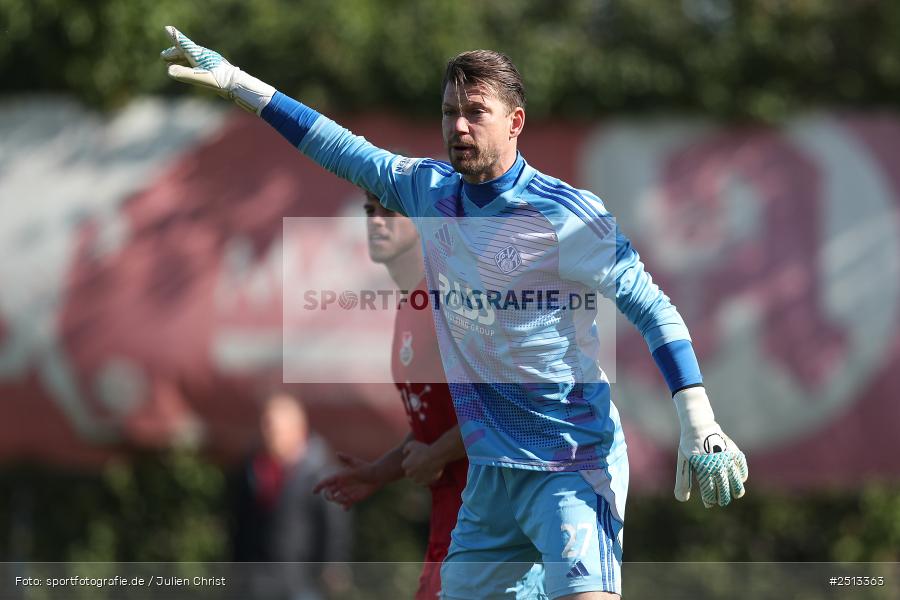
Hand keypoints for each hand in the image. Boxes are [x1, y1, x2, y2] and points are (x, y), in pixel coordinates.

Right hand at [160, 26, 274, 113]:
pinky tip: (187, 70)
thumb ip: (184, 74)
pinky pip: (196, 64)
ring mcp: (208, 61)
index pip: (184, 44)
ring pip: (191, 58)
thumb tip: (169, 70)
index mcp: (199, 55)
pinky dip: (188, 65)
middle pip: (185, 51)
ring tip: (170, 64)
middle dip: (174, 53)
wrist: (236, 85)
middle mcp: (203, 55)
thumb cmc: (219, 81)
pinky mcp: (213, 68)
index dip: (175, 38)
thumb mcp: (200, 78)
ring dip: (180, 60)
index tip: (167, 29)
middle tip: (164, 56)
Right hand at [313, 453, 381, 509]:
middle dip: (327, 495)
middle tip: (332, 496)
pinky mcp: (353, 498)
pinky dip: (344, 507)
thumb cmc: (366, 468)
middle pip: (328, 492)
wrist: (377, 476)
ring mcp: (346, 492)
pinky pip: (345, 505)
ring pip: (336, 499)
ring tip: (344, 500)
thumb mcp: (356, 463)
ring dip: (337, 501)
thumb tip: (337, 453)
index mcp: (339, 477)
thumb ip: (346, 459)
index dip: (319, 486)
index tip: (314, 491)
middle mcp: (341, 485)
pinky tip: (346, 507)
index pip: (326, 482)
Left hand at [401, 440, 443, 485]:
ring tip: (426, 469)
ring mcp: (418, 479)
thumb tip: (404, 452)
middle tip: (421, 464)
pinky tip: (431, 473)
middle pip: (410, 473)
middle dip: (414, 470)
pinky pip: (425, 483)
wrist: (436, 456)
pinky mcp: (426, 483)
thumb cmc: (424, 449)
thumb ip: (406, 448)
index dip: (411, 462)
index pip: (405, 465)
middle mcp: (410, 474)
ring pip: (417, 479)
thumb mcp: (412, 444)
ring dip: (420, 476)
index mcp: (406, 465)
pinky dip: (427, 480)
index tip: (416, 458)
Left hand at [673, 387, 748, 507]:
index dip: (709, 500)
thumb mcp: (683, 462)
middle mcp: (716, 464)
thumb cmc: (689, 446)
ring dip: (736, 490)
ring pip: (736, 480)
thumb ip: (683, 481)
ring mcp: (727, 458)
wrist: (698, 425)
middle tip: (721, 502)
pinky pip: (742, 466)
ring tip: (735, 495)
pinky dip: (742, 474)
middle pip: (723, 488)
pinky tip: (740, 480)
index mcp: (702, 468)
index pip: (709, 491)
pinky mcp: (734, 451)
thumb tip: (683, 500)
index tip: (709, 503)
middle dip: (722, 498)